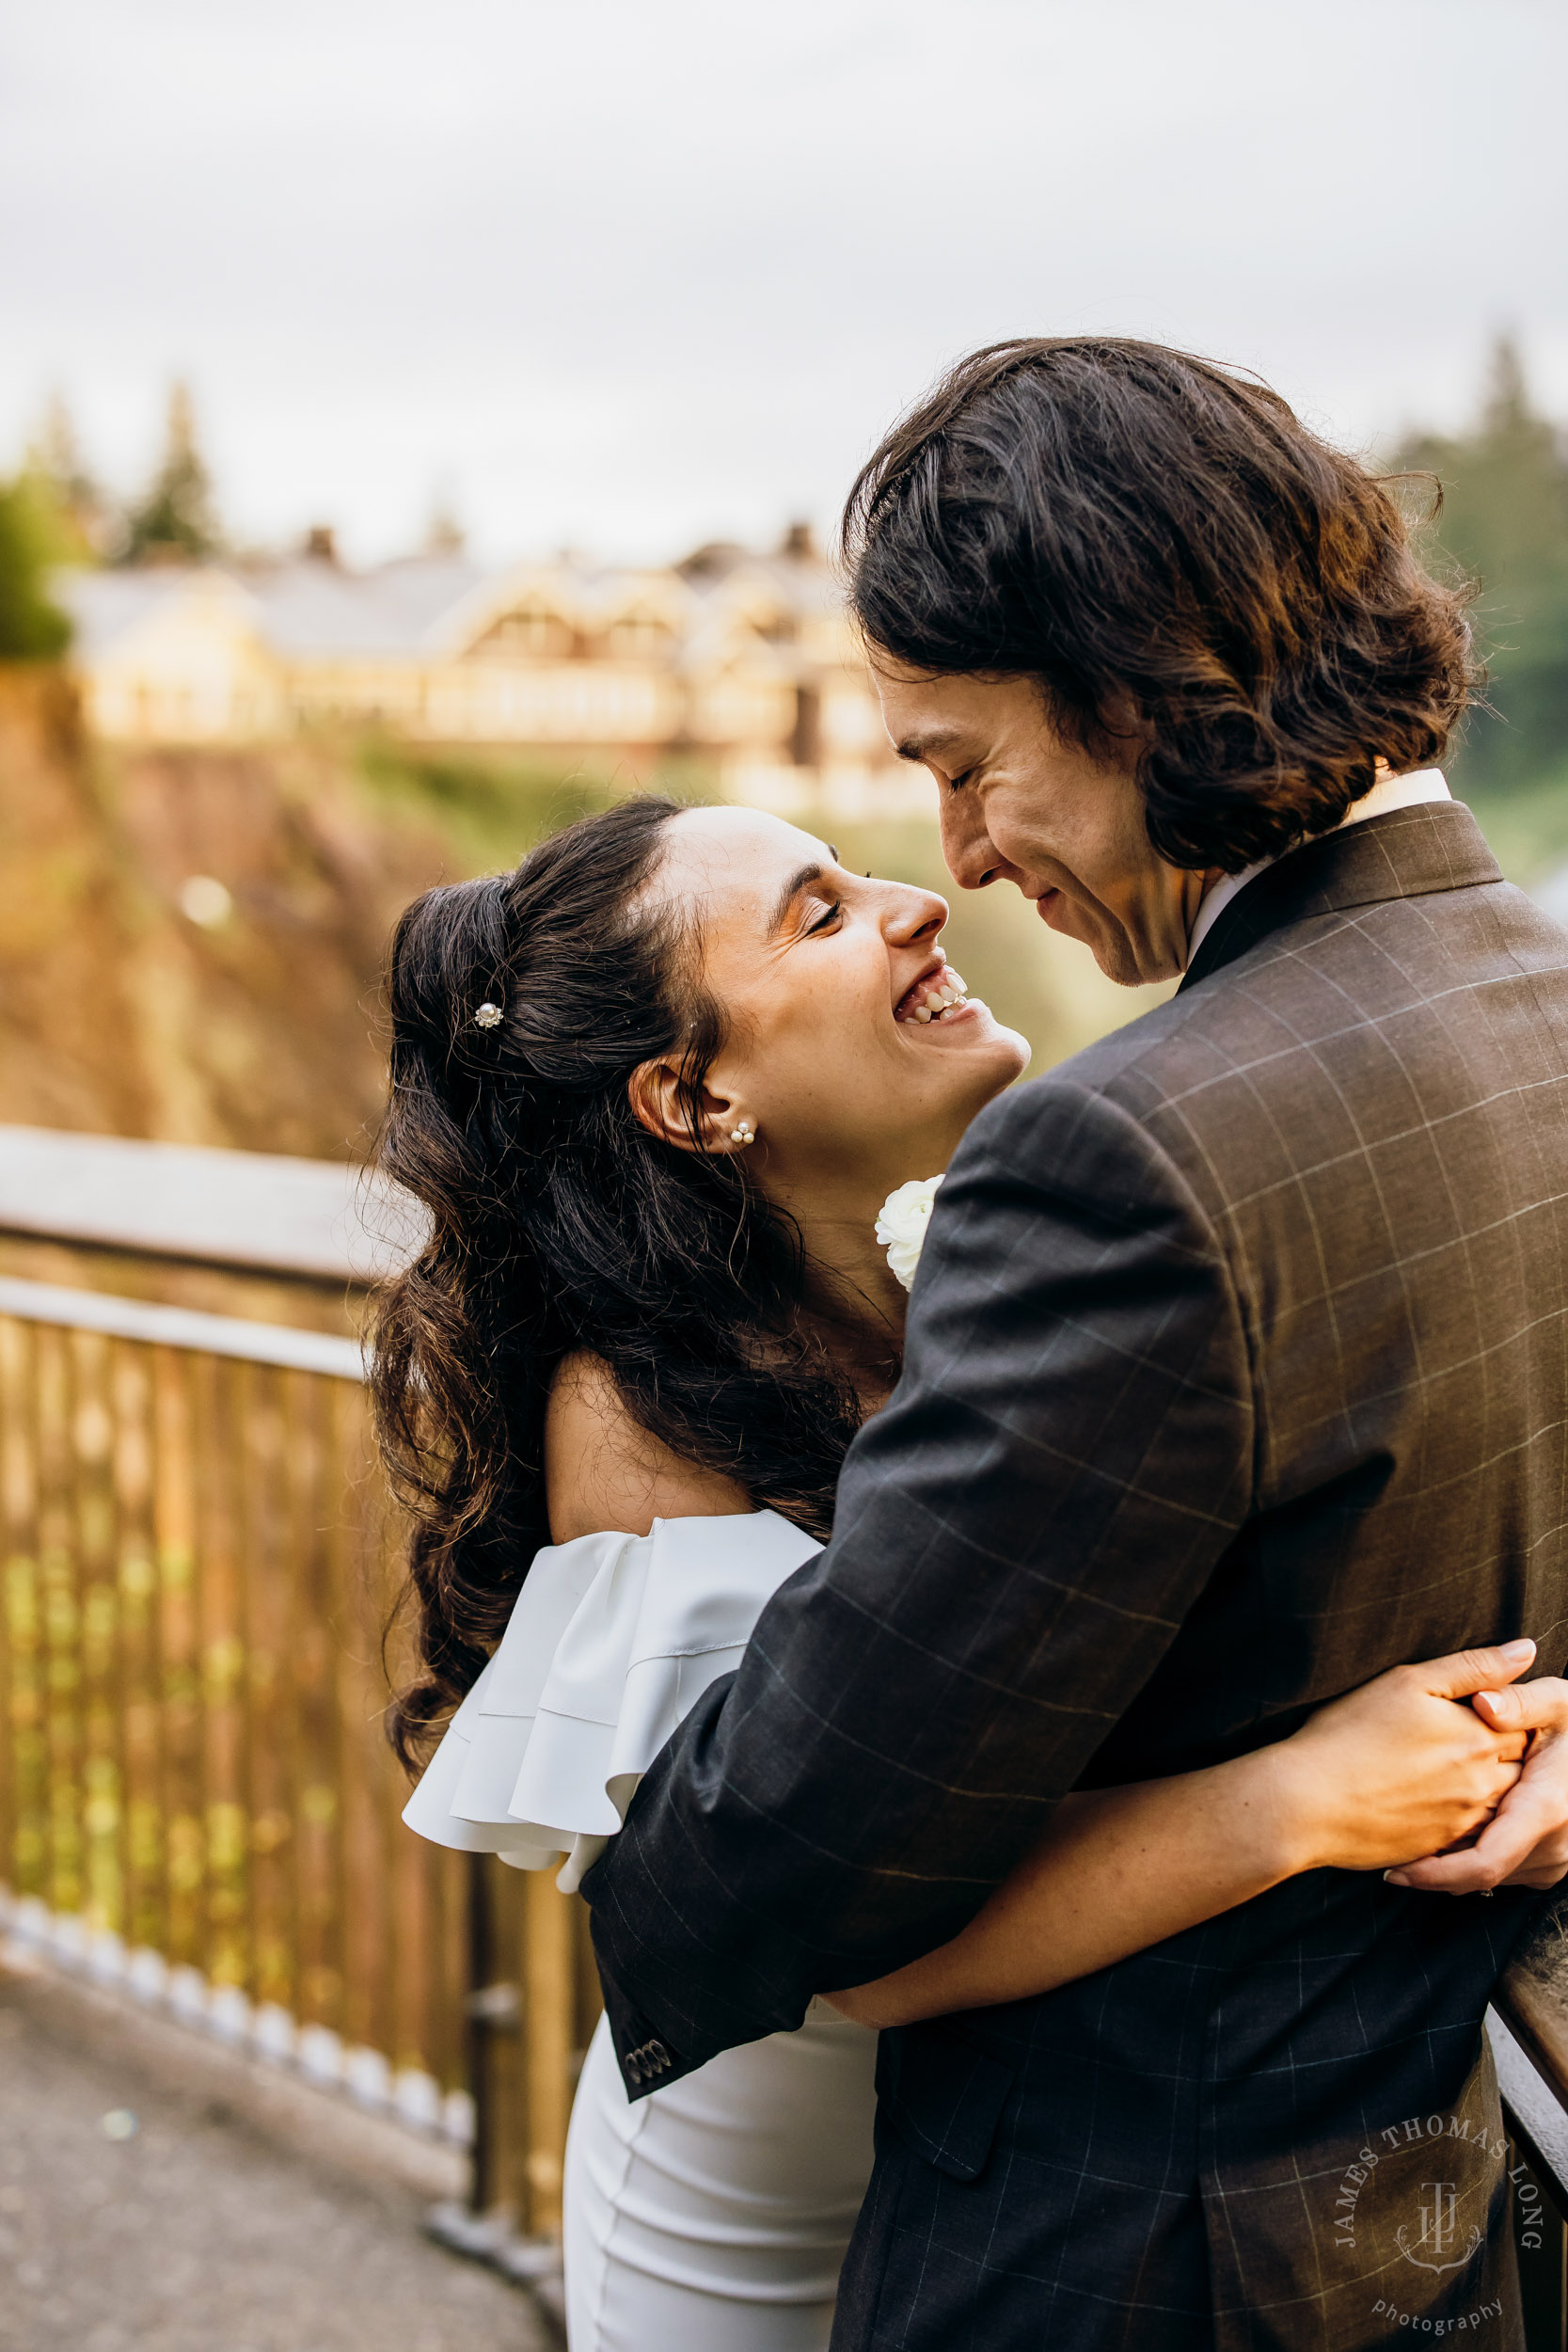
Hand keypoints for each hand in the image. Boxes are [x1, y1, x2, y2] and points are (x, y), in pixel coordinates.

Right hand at [1273, 1640, 1535, 1873]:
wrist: (1306, 1802)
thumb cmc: (1349, 1734)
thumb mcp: (1408, 1682)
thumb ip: (1473, 1667)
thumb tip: (1527, 1650)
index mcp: (1478, 1737)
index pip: (1523, 1723)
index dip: (1507, 1712)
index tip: (1479, 1708)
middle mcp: (1481, 1783)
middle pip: (1517, 1765)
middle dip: (1502, 1750)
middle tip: (1458, 1738)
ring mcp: (1462, 1821)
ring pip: (1499, 1803)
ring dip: (1484, 1785)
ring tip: (1441, 1769)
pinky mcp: (1441, 1850)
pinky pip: (1473, 1835)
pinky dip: (1461, 1816)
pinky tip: (1427, 1800)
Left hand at [1386, 1672, 1567, 1893]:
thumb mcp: (1555, 1701)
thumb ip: (1517, 1701)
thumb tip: (1484, 1704)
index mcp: (1546, 1810)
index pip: (1482, 1864)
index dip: (1434, 1874)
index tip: (1394, 1870)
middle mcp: (1553, 1846)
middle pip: (1478, 1876)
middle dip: (1431, 1868)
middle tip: (1389, 1853)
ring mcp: (1554, 1860)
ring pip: (1488, 1879)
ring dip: (1450, 1864)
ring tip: (1411, 1839)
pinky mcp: (1548, 1864)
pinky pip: (1501, 1872)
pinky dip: (1470, 1860)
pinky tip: (1445, 1838)